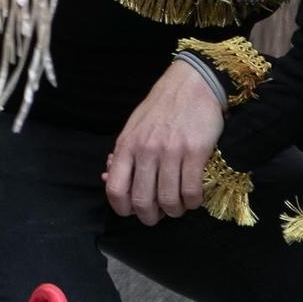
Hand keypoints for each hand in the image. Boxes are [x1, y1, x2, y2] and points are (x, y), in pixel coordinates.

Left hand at [105, 61, 224, 224]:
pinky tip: (194, 197)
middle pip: (142, 202)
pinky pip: (192, 191)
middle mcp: (145, 150)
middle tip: (160, 214)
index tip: (134, 211)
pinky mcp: (196, 151)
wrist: (191, 84)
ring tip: (179, 205)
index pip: (115, 190)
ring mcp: (171, 151)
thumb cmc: (160, 109)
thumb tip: (107, 179)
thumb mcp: (133, 129)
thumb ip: (122, 156)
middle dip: (151, 217)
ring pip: (169, 201)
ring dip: (175, 211)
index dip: (123, 209)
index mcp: (126, 146)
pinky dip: (193, 202)